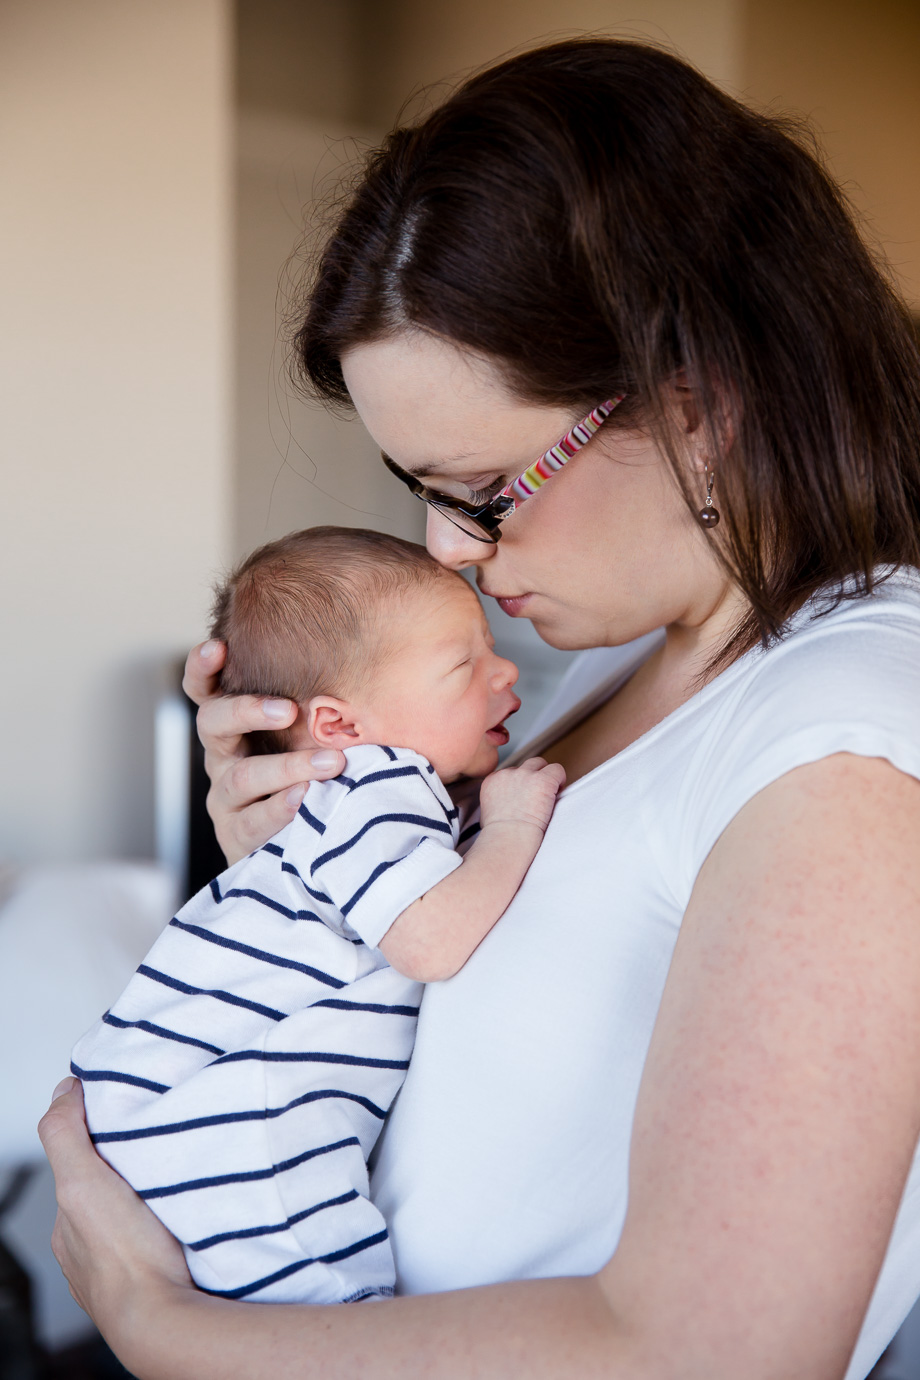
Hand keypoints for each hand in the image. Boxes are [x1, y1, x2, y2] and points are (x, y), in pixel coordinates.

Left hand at [38, 1079, 190, 1339]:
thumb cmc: (124, 1258)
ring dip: (158, 1199)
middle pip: (112, 1194)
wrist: (165, 1317)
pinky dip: (176, 1225)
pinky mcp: (165, 1277)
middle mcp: (92, 1253)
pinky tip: (194, 1213)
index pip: (79, 1169)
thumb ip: (65, 1134)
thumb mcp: (80, 1181)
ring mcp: (129, 1268)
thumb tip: (64, 1091)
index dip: (100, 1142)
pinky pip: (168, 1240)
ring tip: (182, 1179)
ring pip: (141, 1218)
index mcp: (70, 1227)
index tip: (127, 1120)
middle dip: (132, 1172)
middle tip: (162, 1148)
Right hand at [183, 640, 345, 864]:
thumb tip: (371, 672)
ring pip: (242, 776)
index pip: (205, 691)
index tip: (217, 646)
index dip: (202, 668)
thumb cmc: (315, 771)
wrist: (304, 844)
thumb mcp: (314, 737)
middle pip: (213, 723)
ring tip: (330, 763)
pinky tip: (306, 798)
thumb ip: (322, 710)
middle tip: (289, 710)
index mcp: (234, 726)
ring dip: (287, 767)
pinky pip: (252, 821)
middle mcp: (222, 757)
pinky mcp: (235, 836)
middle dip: (247, 711)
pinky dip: (280, 808)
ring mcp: (225, 797)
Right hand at [479, 757, 565, 835]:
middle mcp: (508, 774)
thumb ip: (497, 802)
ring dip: (547, 776)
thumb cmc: (500, 835)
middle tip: (540, 794)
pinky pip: (557, 770)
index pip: (510, 772)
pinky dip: (560, 779)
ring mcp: (525, 775)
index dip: (521, 784)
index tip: (526, 798)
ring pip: (541, 763)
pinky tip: (559, 793)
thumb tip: (508, 805)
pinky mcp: (543, 780)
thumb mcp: (488, 814)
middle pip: (526, 765)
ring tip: (550, 794)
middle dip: (534, 776)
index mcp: (493, 780)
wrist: (508, 838)